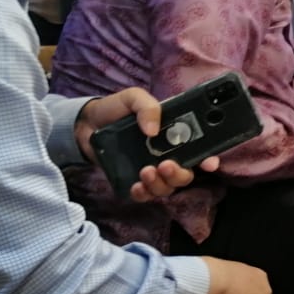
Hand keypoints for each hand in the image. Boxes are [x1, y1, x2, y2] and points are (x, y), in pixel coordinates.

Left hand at [76, 89, 221, 200]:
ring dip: (161, 184)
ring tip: (145, 172)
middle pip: (186, 174)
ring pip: (168, 187)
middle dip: (180, 174)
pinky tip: (136, 186)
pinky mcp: (134, 181)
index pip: (200, 149)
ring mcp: (152, 169)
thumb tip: (152, 130)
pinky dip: (144, 194)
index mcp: (176, 134)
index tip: (208, 163)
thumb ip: (147, 106)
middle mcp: (169, 154)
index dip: (209, 159)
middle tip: (165, 165)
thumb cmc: (115, 109)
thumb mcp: (133, 98)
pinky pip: (146, 195)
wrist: (85, 125)